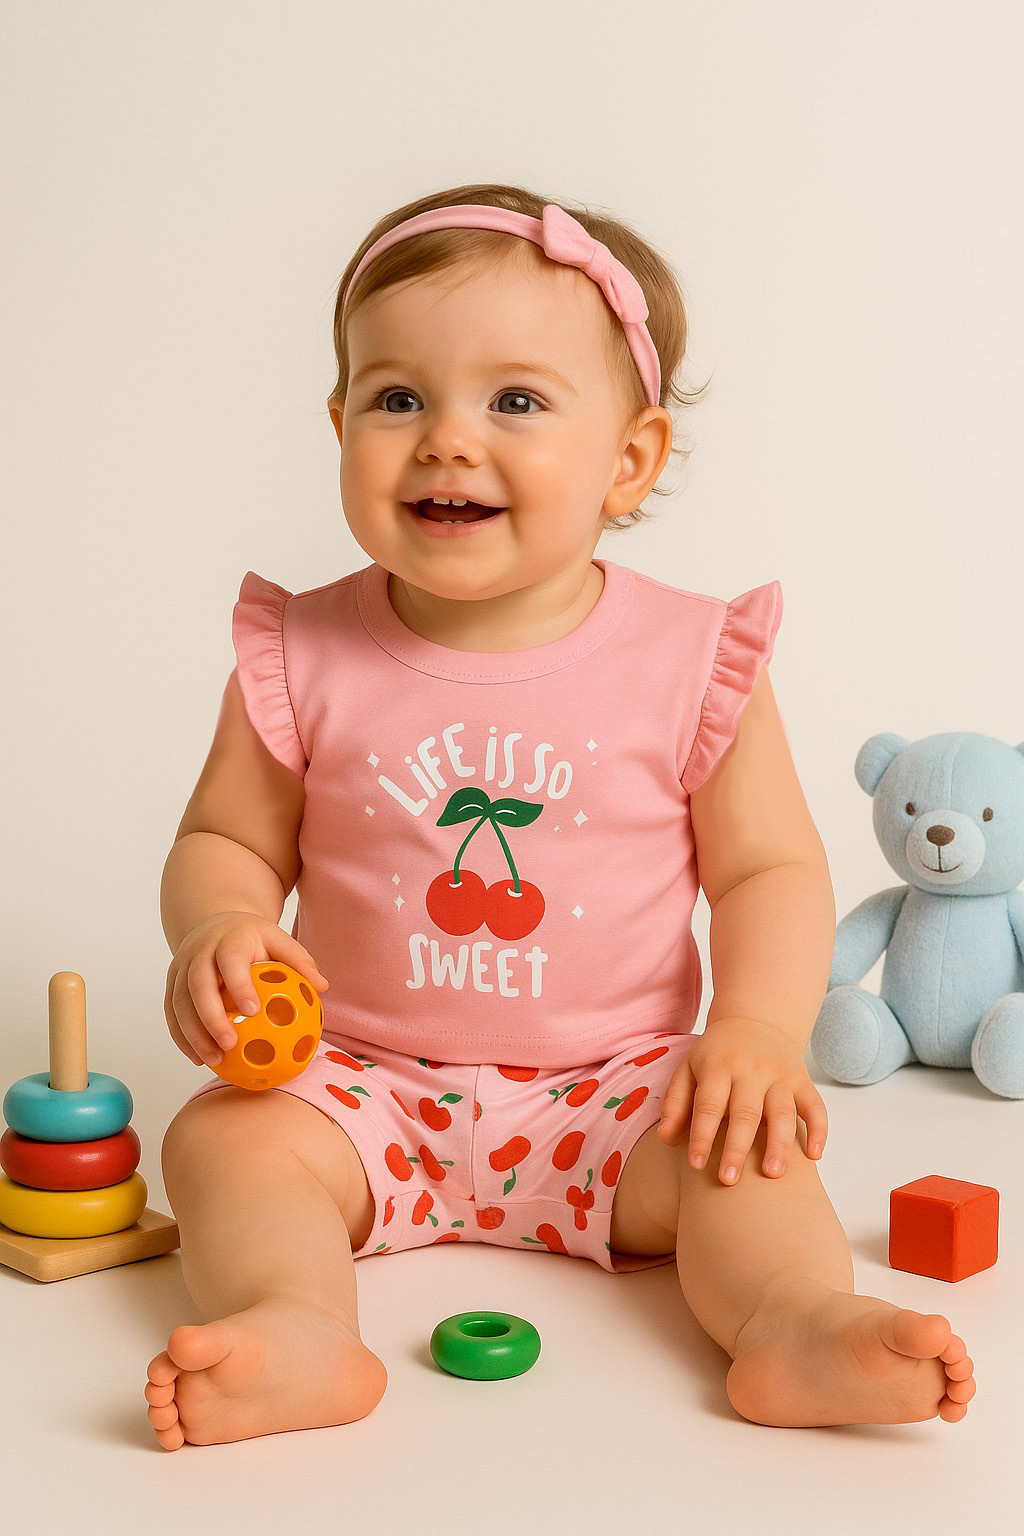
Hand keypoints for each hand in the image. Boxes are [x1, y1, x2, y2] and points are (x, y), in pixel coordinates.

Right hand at [164, 913, 329, 1068]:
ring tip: (213, 1060)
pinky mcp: (171, 982)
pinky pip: (171, 1013)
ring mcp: (180, 967)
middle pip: (198, 985)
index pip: (230, 961)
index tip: (253, 1011)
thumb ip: (299, 961)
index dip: (239, 985)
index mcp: (228, 939)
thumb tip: (323, 986)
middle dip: (211, 1017)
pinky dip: (182, 1037)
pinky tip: (198, 1058)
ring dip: (193, 1034)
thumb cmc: (253, 939)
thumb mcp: (278, 939)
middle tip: (230, 1044)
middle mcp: (199, 951)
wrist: (215, 923)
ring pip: (179, 1002)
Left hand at [656, 1016, 827, 1184]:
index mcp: (718, 1066)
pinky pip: (815, 1106)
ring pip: (782, 1112)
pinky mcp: (802, 1080)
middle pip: (745, 1112)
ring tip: (772, 1174)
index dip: (702, 1135)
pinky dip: (819, 1130)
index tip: (696, 1164)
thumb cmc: (717, 1054)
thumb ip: (676, 1103)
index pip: (708, 1105)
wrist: (754, 1020)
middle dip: (737, 1148)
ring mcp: (780, 1075)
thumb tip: (666, 1139)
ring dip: (779, 1144)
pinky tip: (814, 1155)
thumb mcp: (688, 1068)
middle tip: (729, 1180)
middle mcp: (751, 1069)